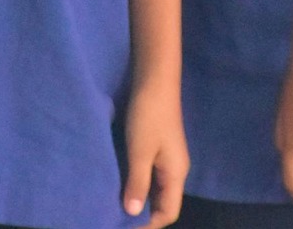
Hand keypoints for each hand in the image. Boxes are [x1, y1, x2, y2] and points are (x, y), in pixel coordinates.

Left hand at [123, 75, 188, 227]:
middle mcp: (175, 169)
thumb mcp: (140, 151)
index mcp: (176, 173)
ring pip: (155, 190)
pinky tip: (121, 186)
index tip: (124, 228)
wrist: (154, 79)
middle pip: (163, 204)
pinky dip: (137, 186)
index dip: (149, 225)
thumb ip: (137, 183)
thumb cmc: (149, 115)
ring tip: (115, 208)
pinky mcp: (158, 148)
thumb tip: (132, 214)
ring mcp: (167, 158)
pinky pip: (150, 176)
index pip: (168, 212)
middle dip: (143, 216)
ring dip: (139, 200)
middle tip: (116, 221)